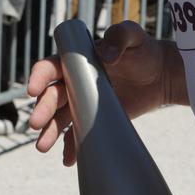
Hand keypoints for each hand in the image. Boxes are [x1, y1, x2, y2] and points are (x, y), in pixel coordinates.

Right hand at [26, 21, 177, 165]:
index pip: (50, 67)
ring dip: (49, 132)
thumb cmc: (143, 50)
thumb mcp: (133, 36)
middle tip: (36, 124)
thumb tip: (107, 54)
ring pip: (59, 118)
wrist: (161, 76)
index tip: (33, 90)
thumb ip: (120, 36)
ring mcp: (83, 101)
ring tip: (42, 147)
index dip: (39, 77)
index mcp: (75, 59)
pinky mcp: (94, 117)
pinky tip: (68, 159)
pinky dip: (71, 147)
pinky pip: (77, 134)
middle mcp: (74, 81)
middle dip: (42, 110)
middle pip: (52, 96)